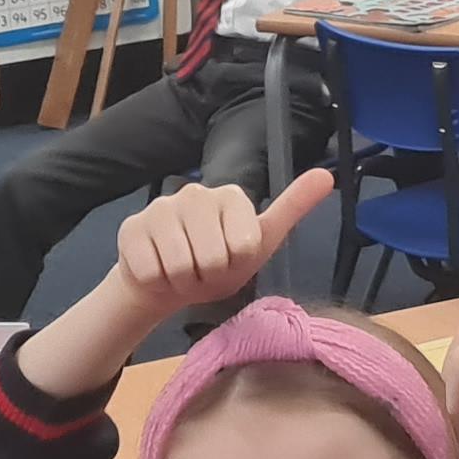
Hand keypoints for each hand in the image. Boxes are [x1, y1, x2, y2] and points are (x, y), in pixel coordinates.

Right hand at [109, 170, 334, 326]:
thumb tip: (328, 175)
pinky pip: (150, 270)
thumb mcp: (261, 243)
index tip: (232, 259)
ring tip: (182, 271)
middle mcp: (195, 193)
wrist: (168, 283)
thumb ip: (292, 208)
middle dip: (208, 275)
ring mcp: (159, 207)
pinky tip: (157, 270)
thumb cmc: (218, 264)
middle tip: (204, 269)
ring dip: (182, 281)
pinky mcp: (131, 228)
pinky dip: (157, 281)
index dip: (237, 264)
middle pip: (211, 257)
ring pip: (179, 265)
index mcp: (231, 196)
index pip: (245, 245)